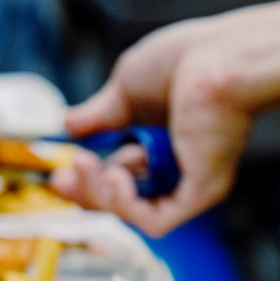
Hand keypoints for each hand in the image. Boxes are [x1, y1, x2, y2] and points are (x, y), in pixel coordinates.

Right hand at [50, 19, 253, 236]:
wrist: (219, 59)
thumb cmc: (185, 61)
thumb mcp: (127, 89)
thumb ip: (100, 115)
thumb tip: (68, 126)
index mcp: (166, 144)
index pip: (123, 178)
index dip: (89, 180)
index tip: (62, 170)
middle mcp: (180, 169)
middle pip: (124, 201)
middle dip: (87, 193)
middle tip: (60, 179)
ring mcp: (191, 184)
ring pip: (135, 213)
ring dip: (101, 193)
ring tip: (87, 163)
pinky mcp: (200, 194)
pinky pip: (156, 221)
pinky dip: (127, 206)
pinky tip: (115, 175)